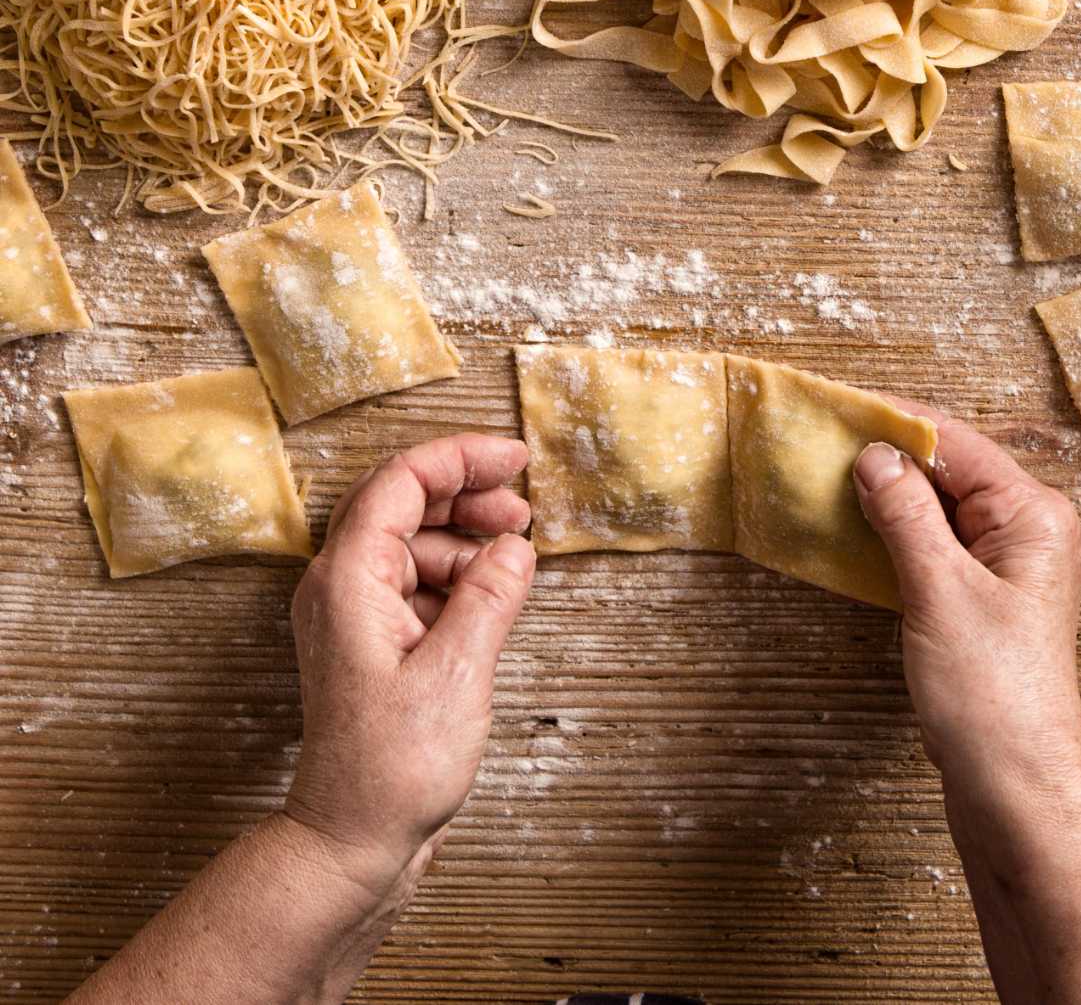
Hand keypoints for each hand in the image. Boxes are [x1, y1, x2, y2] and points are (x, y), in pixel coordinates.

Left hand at [285, 434, 536, 892]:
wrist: (352, 839)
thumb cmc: (392, 767)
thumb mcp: (458, 673)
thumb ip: (491, 597)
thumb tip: (515, 547)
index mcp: (347, 582)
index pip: (399, 483)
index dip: (459, 458)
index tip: (515, 458)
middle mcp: (340, 589)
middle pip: (401, 506)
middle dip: (465, 496)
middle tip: (523, 508)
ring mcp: (354, 617)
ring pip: (411, 545)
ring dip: (465, 541)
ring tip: (515, 558)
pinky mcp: (373, 645)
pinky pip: (415, 585)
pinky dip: (457, 579)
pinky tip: (493, 598)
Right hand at [853, 409, 1080, 804]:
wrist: (1016, 786)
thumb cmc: (991, 695)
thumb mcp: (940, 592)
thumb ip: (906, 516)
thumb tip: (875, 455)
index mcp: (1035, 516)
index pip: (958, 444)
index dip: (896, 423)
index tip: (837, 407)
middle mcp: (1030, 532)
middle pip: (952, 471)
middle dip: (890, 457)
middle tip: (821, 441)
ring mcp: (1010, 568)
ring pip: (942, 510)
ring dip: (890, 497)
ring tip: (828, 478)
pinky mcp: (987, 602)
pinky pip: (939, 548)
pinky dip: (899, 537)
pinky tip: (857, 532)